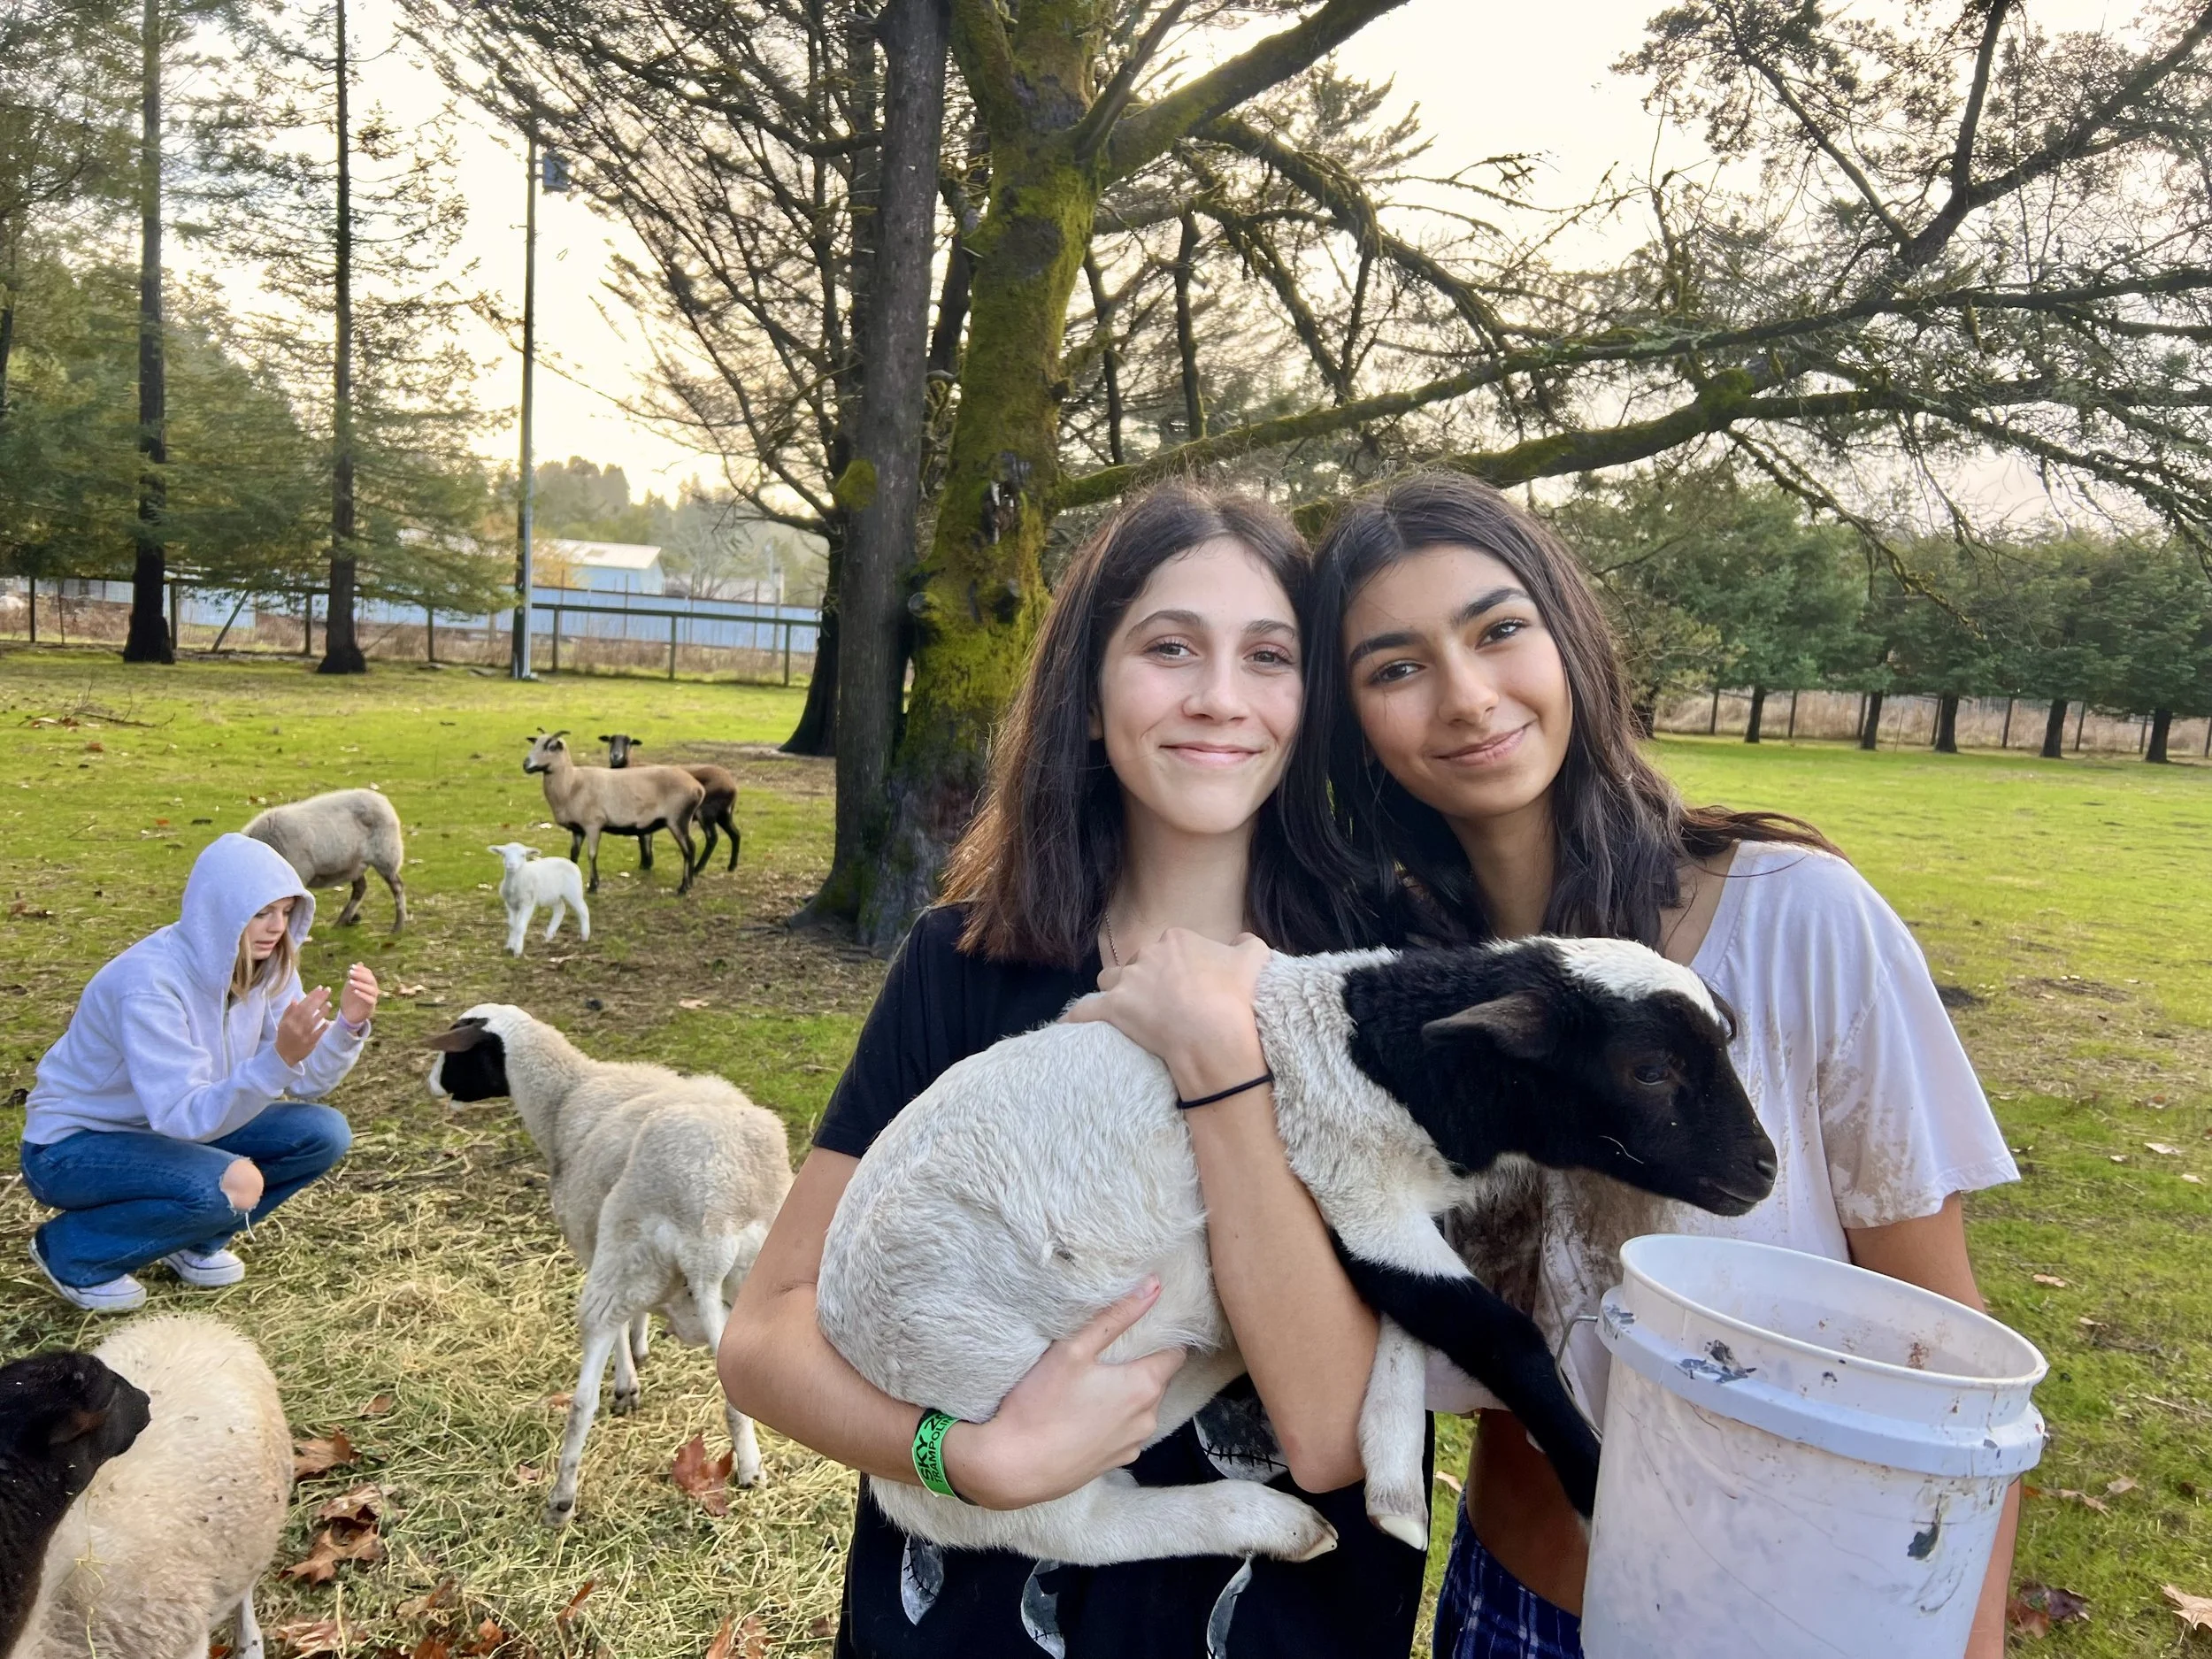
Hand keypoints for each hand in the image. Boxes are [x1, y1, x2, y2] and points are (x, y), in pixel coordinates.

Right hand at [275, 986, 332, 1064]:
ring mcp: (304, 1035)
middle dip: (319, 999)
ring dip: (322, 1012)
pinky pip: (318, 1034)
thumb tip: (295, 999)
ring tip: (329, 1003)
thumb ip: (289, 1011)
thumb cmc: (284, 1036)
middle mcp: (296, 1026)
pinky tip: (329, 1021)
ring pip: (314, 1021)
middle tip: (327, 990)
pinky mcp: (310, 1043)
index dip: (311, 995)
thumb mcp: (283, 1023)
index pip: (302, 1005)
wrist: (284, 1055)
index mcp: (290, 1020)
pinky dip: (323, 1027)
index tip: (320, 987)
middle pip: (309, 1010)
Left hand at [339, 963, 378, 1027]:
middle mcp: (373, 989)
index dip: (361, 969)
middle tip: (351, 972)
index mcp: (369, 983)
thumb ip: (354, 976)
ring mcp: (373, 998)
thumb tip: (359, 963)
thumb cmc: (350, 999)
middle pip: (371, 980)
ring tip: (350, 982)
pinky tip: (355, 991)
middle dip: (361, 975)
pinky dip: (363, 995)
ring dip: (361, 984)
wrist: (349, 1015)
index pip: (368, 973)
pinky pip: (370, 999)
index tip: (351, 967)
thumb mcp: (350, 986)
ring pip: (371, 989)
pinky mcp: (370, 1007)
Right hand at [943, 1279, 1185, 1509]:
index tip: (1146, 1326)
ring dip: (1127, 1394)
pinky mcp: (1114, 1463)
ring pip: (1141, 1408)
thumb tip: (1153, 1286)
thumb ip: (1116, 1316)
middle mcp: (1147, 1418)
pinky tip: (1085, 1415)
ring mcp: (1132, 1445)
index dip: (1165, 1336)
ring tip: (1094, 1383)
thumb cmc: (1041, 1404)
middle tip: (1109, 1351)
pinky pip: (1125, 1432)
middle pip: (1157, 1380)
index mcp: (1144, 1387)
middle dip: (1140, 1364)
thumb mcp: (1074, 1349)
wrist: (1013, 1468)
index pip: (1176, 1353)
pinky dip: (1114, 1420)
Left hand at [1067, 930, 1269, 1098]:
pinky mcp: (1113, 1010)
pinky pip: (1084, 1012)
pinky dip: (1075, 1019)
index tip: (1187, 987)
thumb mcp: (1255, 961)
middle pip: (1139, 963)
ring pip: (1110, 980)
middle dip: (1147, 980)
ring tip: (1130, 1014)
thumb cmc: (1237, 998)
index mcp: (1177, 940)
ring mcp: (1128, 983)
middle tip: (1166, 1006)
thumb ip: (1248, 944)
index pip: (1168, 947)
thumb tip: (1240, 941)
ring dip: (1117, 992)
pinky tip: (1066, 1027)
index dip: (1176, 967)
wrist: (1217, 1036)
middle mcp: (1148, 955)